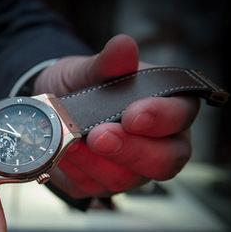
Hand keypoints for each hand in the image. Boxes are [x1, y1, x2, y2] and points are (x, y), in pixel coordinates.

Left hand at [34, 34, 198, 197]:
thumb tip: (123, 45)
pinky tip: (62, 154)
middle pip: (164, 161)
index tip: (133, 114)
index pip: (180, 117)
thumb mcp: (90, 69)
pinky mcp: (98, 184)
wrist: (50, 105)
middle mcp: (156, 144)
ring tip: (71, 141)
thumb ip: (109, 63)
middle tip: (100, 136)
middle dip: (131, 149)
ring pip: (125, 178)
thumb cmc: (83, 86)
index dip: (161, 118)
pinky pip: (90, 186)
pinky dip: (74, 169)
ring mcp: (129, 170)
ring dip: (95, 161)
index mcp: (167, 109)